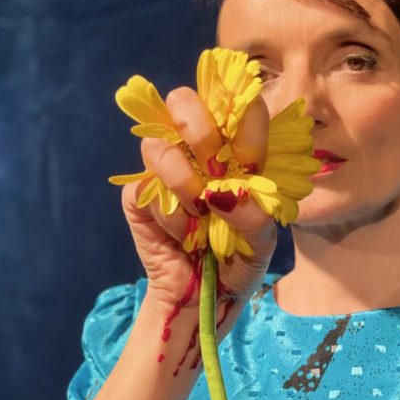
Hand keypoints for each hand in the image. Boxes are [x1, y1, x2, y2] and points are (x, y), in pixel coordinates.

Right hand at [122, 86, 275, 309]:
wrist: (206, 297)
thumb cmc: (239, 258)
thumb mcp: (262, 240)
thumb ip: (255, 215)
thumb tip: (223, 195)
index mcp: (233, 147)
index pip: (236, 106)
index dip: (243, 120)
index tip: (252, 158)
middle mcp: (196, 149)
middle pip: (182, 101)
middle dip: (200, 131)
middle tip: (215, 166)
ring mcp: (163, 169)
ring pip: (158, 146)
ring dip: (184, 184)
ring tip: (200, 214)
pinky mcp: (138, 195)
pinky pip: (147, 188)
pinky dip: (170, 216)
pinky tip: (183, 235)